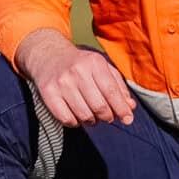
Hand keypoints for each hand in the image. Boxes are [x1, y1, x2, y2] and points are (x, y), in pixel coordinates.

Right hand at [15, 30, 134, 127]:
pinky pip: (67, 119)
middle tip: (107, 116)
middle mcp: (77, 72)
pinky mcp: (48, 94)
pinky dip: (75, 123)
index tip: (128, 119)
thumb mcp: (102, 68)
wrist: (50, 56)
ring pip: (84, 115)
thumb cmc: (81, 64)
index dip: (121, 109)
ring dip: (92, 121)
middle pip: (99, 106)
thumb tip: (130, 107)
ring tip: (93, 116)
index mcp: (94, 62)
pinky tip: (77, 116)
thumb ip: (118, 86)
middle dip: (107, 116)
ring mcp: (61, 83)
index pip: (111, 91)